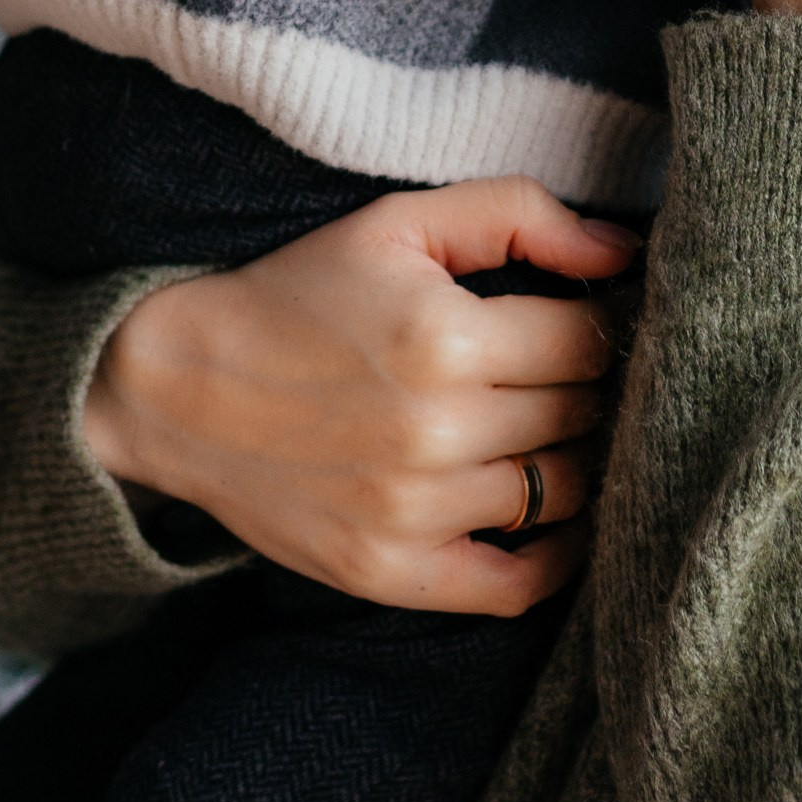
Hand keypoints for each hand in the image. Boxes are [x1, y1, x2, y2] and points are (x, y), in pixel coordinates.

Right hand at [83, 179, 634, 614]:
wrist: (178, 386)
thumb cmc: (299, 294)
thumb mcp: (397, 224)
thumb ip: (518, 215)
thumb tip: (623, 253)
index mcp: (446, 336)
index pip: (588, 340)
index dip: (594, 323)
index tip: (573, 319)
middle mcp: (439, 431)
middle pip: (582, 415)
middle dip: (583, 387)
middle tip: (554, 370)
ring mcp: (416, 512)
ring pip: (563, 493)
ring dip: (568, 458)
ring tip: (539, 428)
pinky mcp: (392, 572)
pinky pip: (519, 586)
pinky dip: (553, 557)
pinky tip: (543, 516)